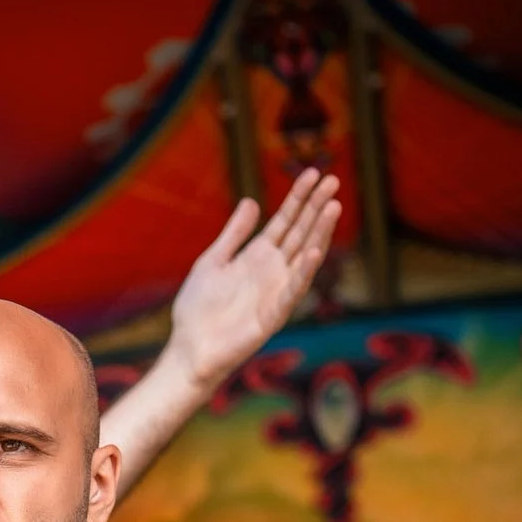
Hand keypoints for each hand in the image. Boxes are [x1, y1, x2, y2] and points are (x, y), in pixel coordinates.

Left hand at [163, 168, 341, 389]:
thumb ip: (234, 234)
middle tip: (333, 180)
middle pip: (300, 233)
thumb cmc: (198, 309)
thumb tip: (252, 200)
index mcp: (258, 256)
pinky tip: (312, 252)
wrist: (188, 348)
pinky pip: (292, 292)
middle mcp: (273, 271)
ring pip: (304, 257)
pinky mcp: (273, 316)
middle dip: (316, 207)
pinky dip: (303, 273)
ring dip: (320, 233)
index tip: (312, 172)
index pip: (285, 221)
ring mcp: (277, 292)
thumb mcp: (213, 261)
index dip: (299, 198)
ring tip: (333, 207)